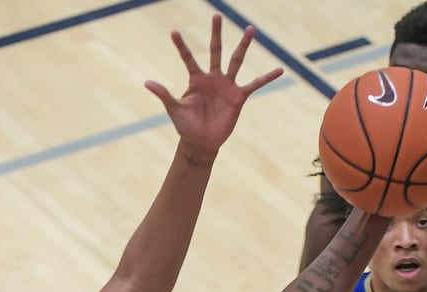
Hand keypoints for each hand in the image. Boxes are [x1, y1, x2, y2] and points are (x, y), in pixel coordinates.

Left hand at [145, 14, 282, 158]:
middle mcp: (213, 78)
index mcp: (196, 79)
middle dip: (216, 33)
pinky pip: (255, 85)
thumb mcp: (174, 109)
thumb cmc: (186, 126)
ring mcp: (227, 85)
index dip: (181, 46)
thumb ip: (164, 94)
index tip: (173, 32)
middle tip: (216, 15)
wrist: (201, 142)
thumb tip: (147, 82)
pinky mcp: (238, 97)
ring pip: (236, 60)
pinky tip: (279, 70)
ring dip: (243, 45)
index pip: (188, 58)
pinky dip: (267, 77)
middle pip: (215, 50)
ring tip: (250, 28)